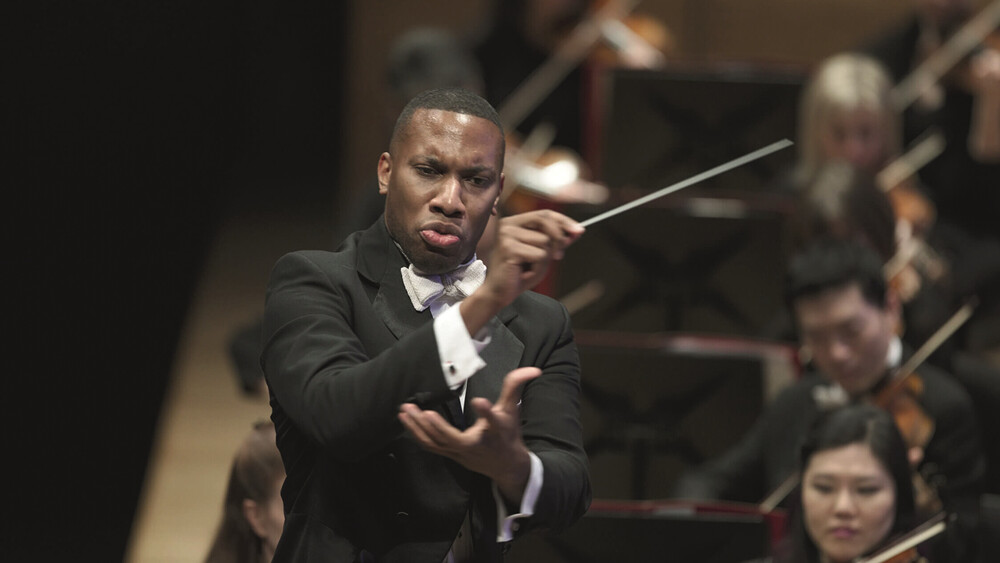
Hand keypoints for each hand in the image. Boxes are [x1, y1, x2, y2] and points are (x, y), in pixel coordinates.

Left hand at [398, 367, 540, 502]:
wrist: (507, 467)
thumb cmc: (508, 435)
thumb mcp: (513, 410)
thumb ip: (516, 387)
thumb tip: (533, 370)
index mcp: (495, 432)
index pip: (493, 422)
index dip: (487, 413)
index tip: (479, 401)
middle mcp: (477, 445)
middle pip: (454, 440)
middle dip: (437, 427)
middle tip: (421, 410)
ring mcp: (461, 453)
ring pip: (437, 444)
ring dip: (419, 428)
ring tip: (405, 410)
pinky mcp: (450, 455)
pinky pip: (430, 446)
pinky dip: (416, 435)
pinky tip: (406, 421)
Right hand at [486, 209, 583, 302]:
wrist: (498, 293)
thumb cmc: (518, 274)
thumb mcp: (542, 255)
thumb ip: (557, 242)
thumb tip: (577, 231)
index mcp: (514, 222)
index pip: (544, 214)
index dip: (564, 221)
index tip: (579, 230)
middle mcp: (508, 225)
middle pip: (545, 220)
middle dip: (559, 238)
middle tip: (558, 257)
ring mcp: (507, 236)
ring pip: (545, 241)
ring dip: (545, 259)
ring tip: (530, 268)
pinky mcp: (509, 249)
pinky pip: (539, 255)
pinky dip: (538, 267)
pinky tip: (525, 273)